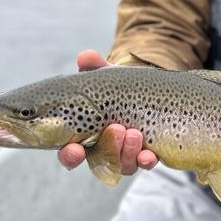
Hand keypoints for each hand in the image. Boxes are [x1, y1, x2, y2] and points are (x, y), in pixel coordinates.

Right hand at [57, 49, 158, 172]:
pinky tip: (150, 155)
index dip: (70, 155)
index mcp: (84, 135)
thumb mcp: (107, 78)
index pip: (71, 153)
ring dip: (127, 151)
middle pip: (98, 162)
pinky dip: (146, 160)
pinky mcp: (146, 155)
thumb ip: (95, 68)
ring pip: (123, 164)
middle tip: (114, 129)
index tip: (74, 149)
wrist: (150, 92)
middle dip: (106, 150)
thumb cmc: (118, 89)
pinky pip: (145, 164)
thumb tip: (85, 56)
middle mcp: (104, 150)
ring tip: (134, 132)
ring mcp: (126, 155)